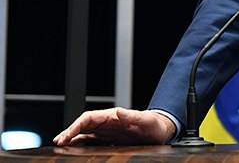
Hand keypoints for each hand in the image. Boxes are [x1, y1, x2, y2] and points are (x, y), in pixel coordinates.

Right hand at [53, 107, 175, 145]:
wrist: (160, 130)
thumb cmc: (154, 125)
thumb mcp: (146, 121)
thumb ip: (134, 116)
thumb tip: (120, 112)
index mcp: (113, 115)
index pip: (89, 117)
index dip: (76, 125)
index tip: (67, 135)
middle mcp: (108, 121)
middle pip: (83, 123)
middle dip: (69, 131)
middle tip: (58, 142)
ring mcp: (107, 129)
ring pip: (84, 130)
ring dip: (72, 136)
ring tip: (60, 144)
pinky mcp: (109, 136)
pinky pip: (90, 137)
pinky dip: (79, 140)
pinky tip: (72, 146)